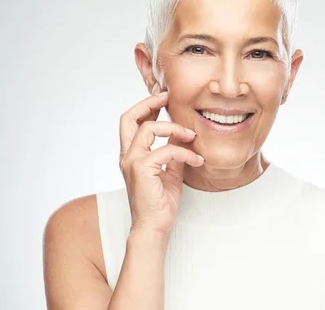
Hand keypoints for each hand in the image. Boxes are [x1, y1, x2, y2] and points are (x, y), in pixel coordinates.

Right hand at [118, 85, 203, 236]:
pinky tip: (197, 159)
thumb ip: (172, 150)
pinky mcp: (142, 169)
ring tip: (191, 135)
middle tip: (168, 97)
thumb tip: (181, 133)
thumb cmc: (160, 202)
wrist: (155, 227)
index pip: (132, 122)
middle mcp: (127, 156)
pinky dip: (184, 151)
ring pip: (148, 129)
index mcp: (131, 154)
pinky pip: (165, 150)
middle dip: (148, 102)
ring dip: (174, 128)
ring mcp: (132, 162)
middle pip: (128, 117)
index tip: (165, 98)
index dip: (146, 106)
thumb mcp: (170, 170)